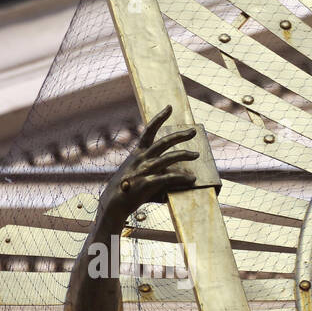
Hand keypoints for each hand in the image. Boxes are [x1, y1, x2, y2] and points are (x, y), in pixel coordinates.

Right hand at [99, 105, 199, 223]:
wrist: (115, 203)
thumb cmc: (131, 189)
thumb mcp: (143, 175)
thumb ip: (160, 172)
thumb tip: (182, 175)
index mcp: (138, 153)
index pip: (149, 131)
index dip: (159, 118)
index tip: (169, 107)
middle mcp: (141, 158)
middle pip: (162, 142)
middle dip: (179, 135)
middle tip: (193, 132)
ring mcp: (143, 170)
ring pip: (167, 158)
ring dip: (184, 155)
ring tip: (196, 155)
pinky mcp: (146, 183)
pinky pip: (168, 178)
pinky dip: (181, 178)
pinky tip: (192, 179)